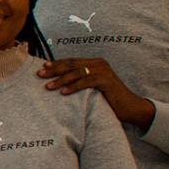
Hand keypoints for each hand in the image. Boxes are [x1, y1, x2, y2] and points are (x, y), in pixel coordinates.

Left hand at [38, 58, 155, 128]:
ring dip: (61, 79)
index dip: (56, 63)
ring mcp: (103, 71)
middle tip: (39, 74)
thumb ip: (79, 82)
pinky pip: (86, 82)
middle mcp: (99, 64)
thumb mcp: (91, 88)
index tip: (42, 67)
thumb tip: (59, 83)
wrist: (129, 107)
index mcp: (94, 63)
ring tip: (48, 86)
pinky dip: (73, 87)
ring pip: (77, 72)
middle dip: (54, 69)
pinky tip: (63, 92)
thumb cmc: (108, 99)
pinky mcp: (107, 81)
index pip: (71, 61)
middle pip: (72, 65)